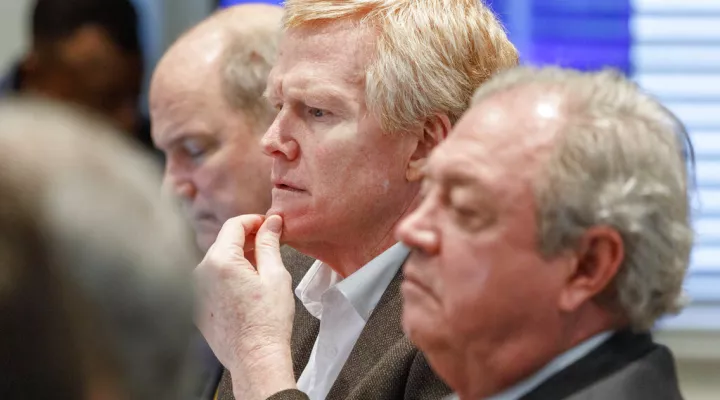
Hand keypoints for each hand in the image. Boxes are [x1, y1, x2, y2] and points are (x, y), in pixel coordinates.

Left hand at [194, 214, 296, 398]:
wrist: (254, 357)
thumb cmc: (268, 320)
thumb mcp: (275, 275)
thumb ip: (269, 243)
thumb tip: (271, 221)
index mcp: (220, 261)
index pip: (233, 225)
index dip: (253, 221)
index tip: (268, 224)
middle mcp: (201, 272)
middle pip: (223, 243)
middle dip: (246, 240)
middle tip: (269, 246)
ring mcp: (195, 290)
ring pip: (217, 262)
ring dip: (237, 259)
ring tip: (260, 270)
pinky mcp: (196, 305)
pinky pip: (211, 281)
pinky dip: (227, 277)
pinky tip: (246, 289)